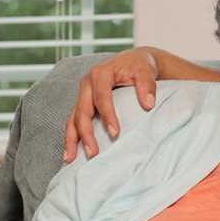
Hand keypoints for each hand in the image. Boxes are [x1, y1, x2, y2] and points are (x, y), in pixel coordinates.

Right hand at [63, 47, 158, 162]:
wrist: (133, 61)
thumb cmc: (139, 66)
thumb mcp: (145, 71)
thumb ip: (147, 85)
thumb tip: (149, 104)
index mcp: (100, 74)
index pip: (101, 97)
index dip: (107, 116)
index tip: (116, 133)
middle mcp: (86, 84)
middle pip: (82, 111)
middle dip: (86, 133)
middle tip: (93, 153)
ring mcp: (83, 94)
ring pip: (73, 118)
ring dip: (72, 139)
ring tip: (70, 159)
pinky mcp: (83, 103)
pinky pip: (74, 121)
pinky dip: (71, 136)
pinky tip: (70, 153)